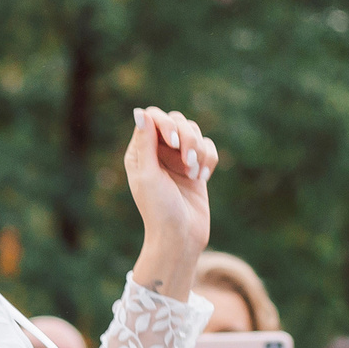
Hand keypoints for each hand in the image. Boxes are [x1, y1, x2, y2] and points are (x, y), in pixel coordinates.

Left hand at [124, 106, 217, 301]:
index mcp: (140, 151)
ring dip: (199, 150)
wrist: (181, 236)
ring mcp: (179, 159)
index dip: (166, 123)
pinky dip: (209, 160)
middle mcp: (158, 151)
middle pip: (177, 120)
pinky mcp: (197, 167)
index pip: (153, 117)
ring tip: (195, 174)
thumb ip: (145, 142)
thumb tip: (139, 111)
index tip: (173, 141)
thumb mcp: (148, 174)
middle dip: (187, 138)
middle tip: (187, 162)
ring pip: (195, 132)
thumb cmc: (159, 209)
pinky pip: (209, 147)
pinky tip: (202, 178)